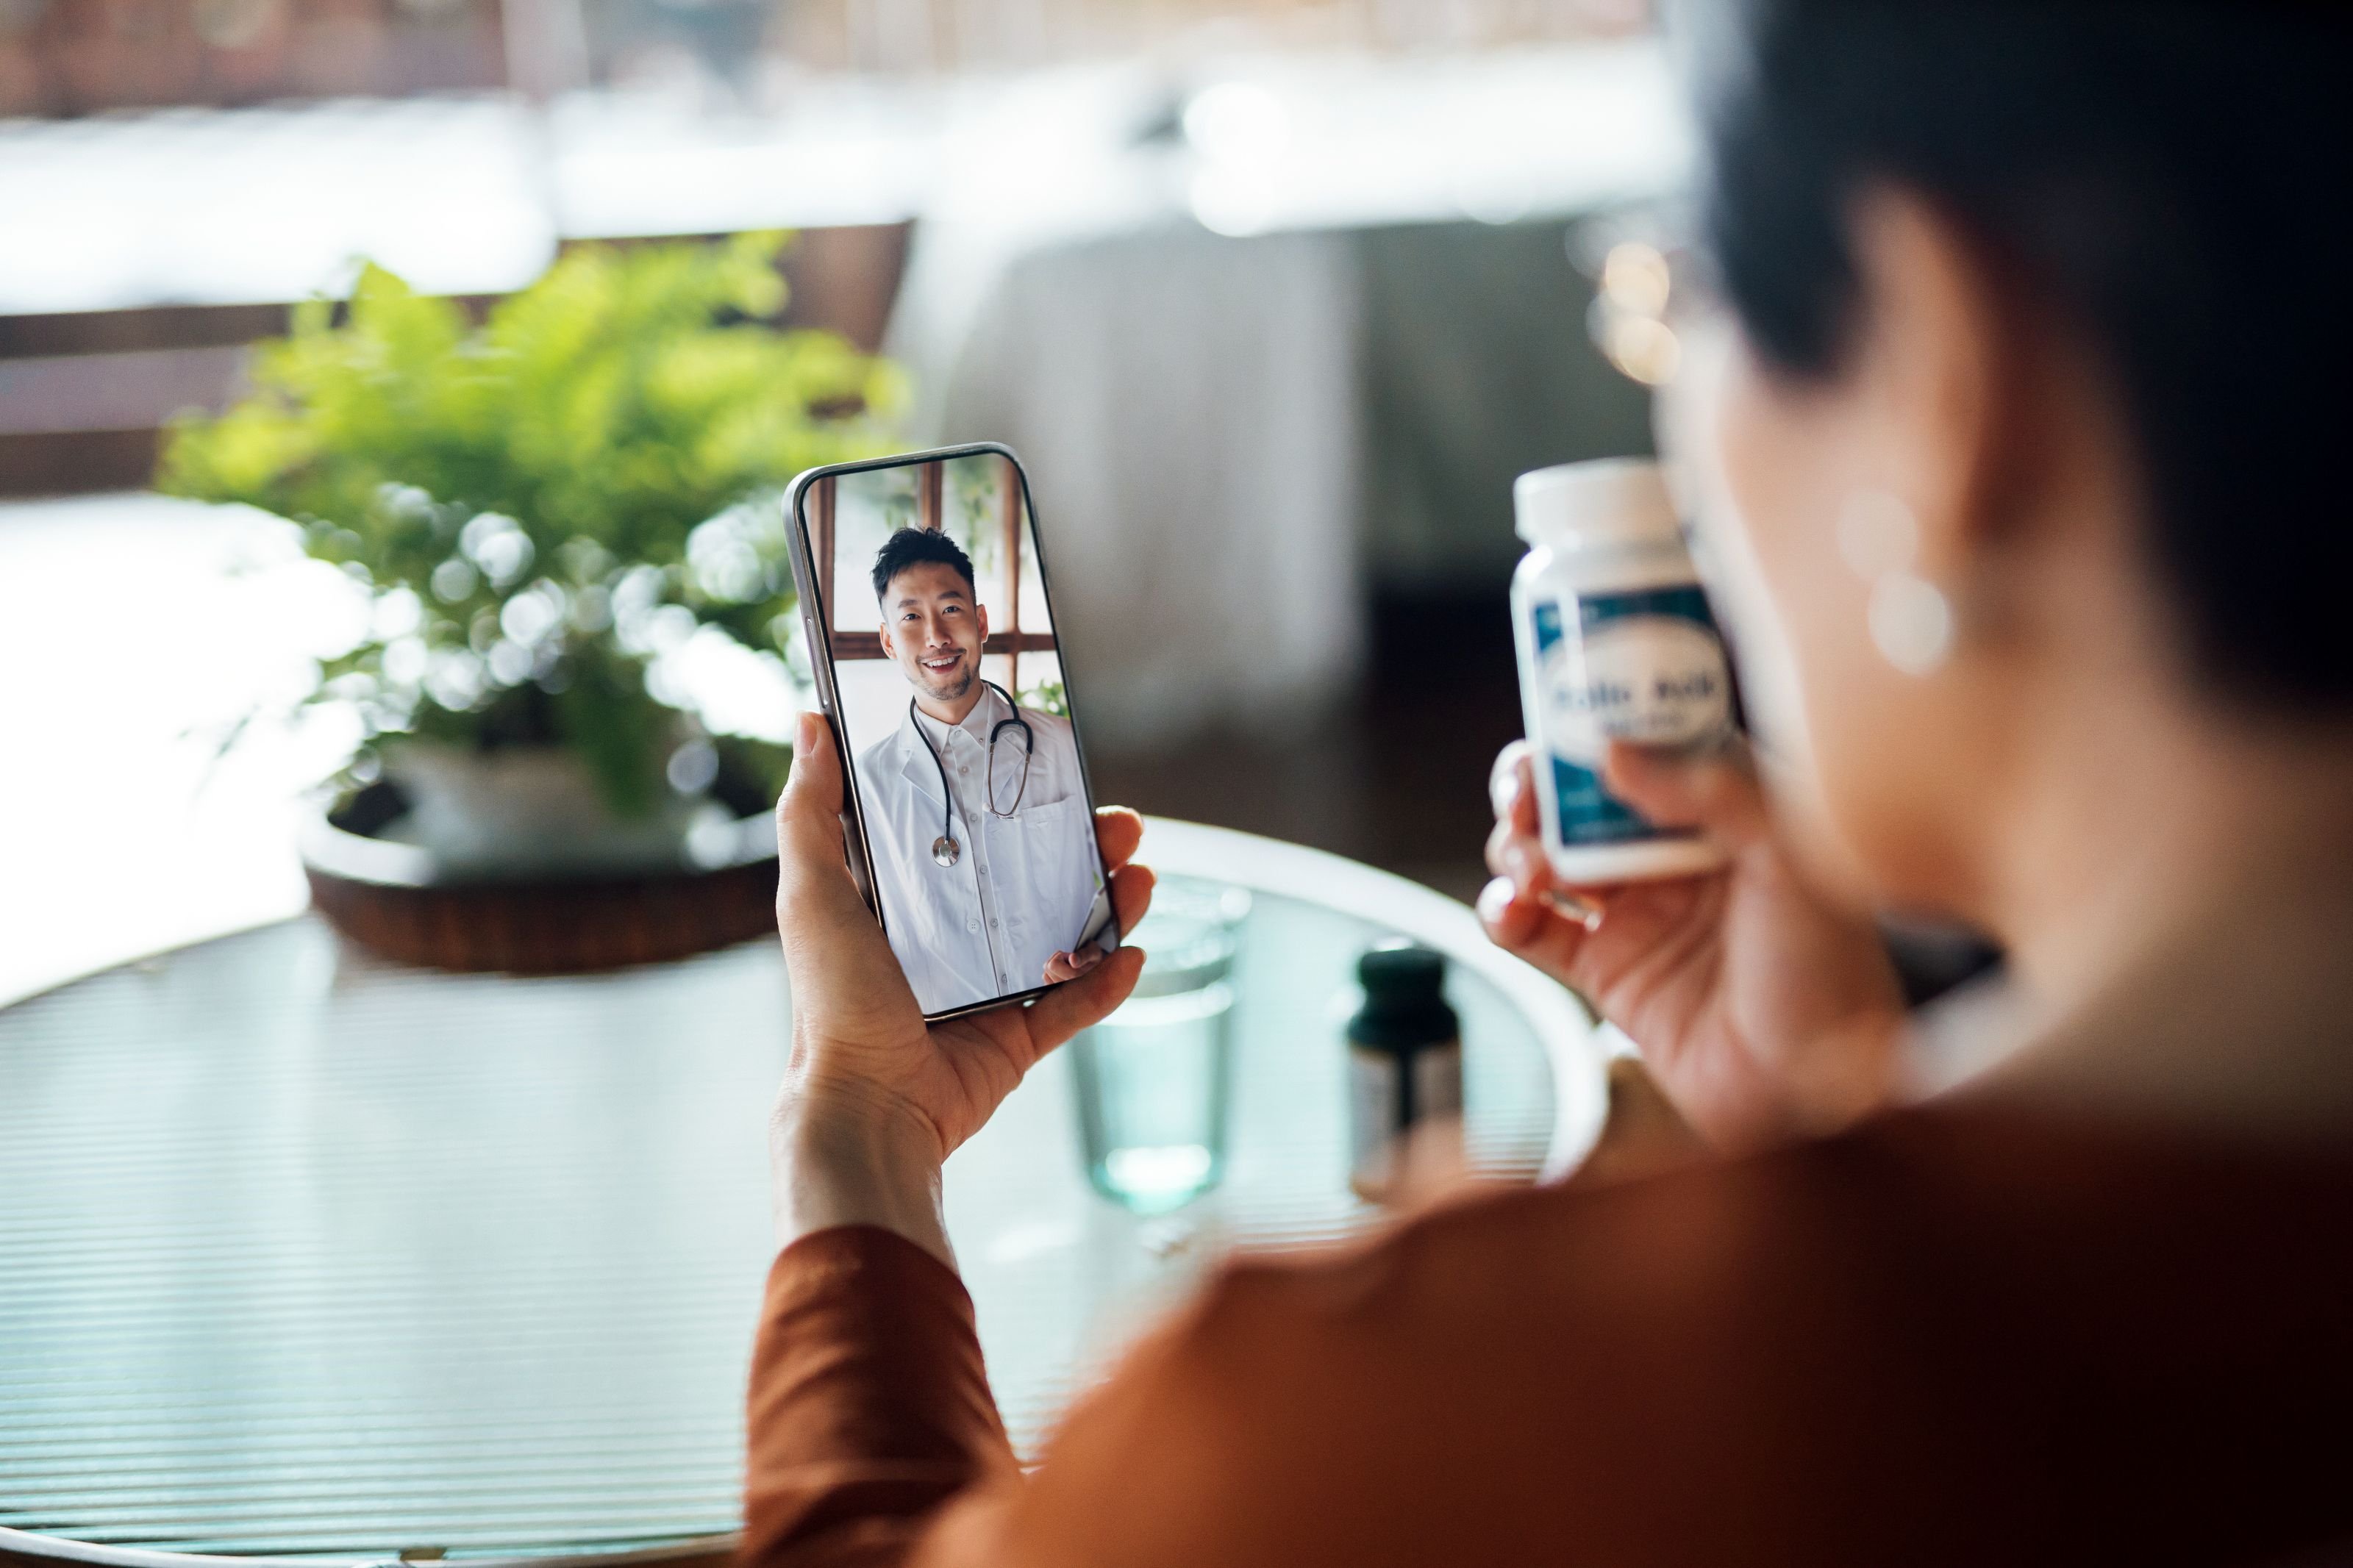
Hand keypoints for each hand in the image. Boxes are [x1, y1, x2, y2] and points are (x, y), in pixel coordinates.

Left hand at [770, 711, 1153, 1262]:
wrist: (866, 1107)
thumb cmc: (832, 1003)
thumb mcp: (812, 893)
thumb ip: (810, 812)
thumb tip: (809, 723)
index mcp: (906, 903)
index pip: (971, 837)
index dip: (1015, 804)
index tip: (1056, 771)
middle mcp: (951, 942)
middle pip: (1033, 881)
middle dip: (1084, 849)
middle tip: (1121, 822)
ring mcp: (988, 992)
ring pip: (1066, 938)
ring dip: (1111, 907)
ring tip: (1142, 877)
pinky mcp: (1015, 1042)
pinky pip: (1074, 1008)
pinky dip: (1108, 983)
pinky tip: (1133, 954)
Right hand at [1481, 738, 1903, 1150]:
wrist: (1813, 1093)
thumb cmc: (1827, 971)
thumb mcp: (1790, 856)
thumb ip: (1710, 789)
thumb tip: (1611, 751)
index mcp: (1726, 811)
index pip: (1649, 740)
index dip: (1599, 721)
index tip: (1562, 715)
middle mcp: (1673, 853)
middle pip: (1579, 794)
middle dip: (1536, 785)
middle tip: (1524, 795)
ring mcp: (1633, 911)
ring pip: (1544, 852)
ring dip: (1516, 846)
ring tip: (1531, 869)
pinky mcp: (1602, 970)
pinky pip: (1530, 927)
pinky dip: (1502, 911)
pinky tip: (1512, 908)